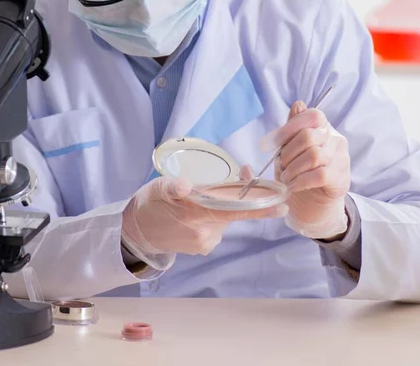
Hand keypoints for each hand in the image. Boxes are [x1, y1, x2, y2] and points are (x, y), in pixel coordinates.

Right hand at [122, 174, 287, 268]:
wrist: (136, 232)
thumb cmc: (149, 205)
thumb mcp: (158, 188)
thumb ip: (173, 187)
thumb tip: (185, 186)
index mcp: (196, 216)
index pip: (236, 212)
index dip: (260, 209)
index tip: (282, 205)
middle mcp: (206, 233)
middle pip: (233, 210)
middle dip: (239, 194)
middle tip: (243, 173)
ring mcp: (205, 242)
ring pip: (224, 217)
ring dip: (223, 205)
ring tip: (202, 196)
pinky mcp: (203, 246)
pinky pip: (216, 225)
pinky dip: (214, 214)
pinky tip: (198, 209)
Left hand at [263, 101, 350, 239]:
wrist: (312, 204)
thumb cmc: (300, 172)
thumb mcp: (290, 149)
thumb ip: (293, 128)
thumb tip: (298, 104)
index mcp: (323, 128)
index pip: (312, 115)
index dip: (290, 127)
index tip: (271, 143)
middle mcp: (336, 140)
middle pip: (309, 136)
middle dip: (288, 152)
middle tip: (280, 165)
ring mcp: (341, 159)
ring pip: (314, 156)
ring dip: (293, 169)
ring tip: (285, 178)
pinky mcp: (341, 178)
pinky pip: (320, 174)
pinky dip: (301, 181)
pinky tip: (293, 186)